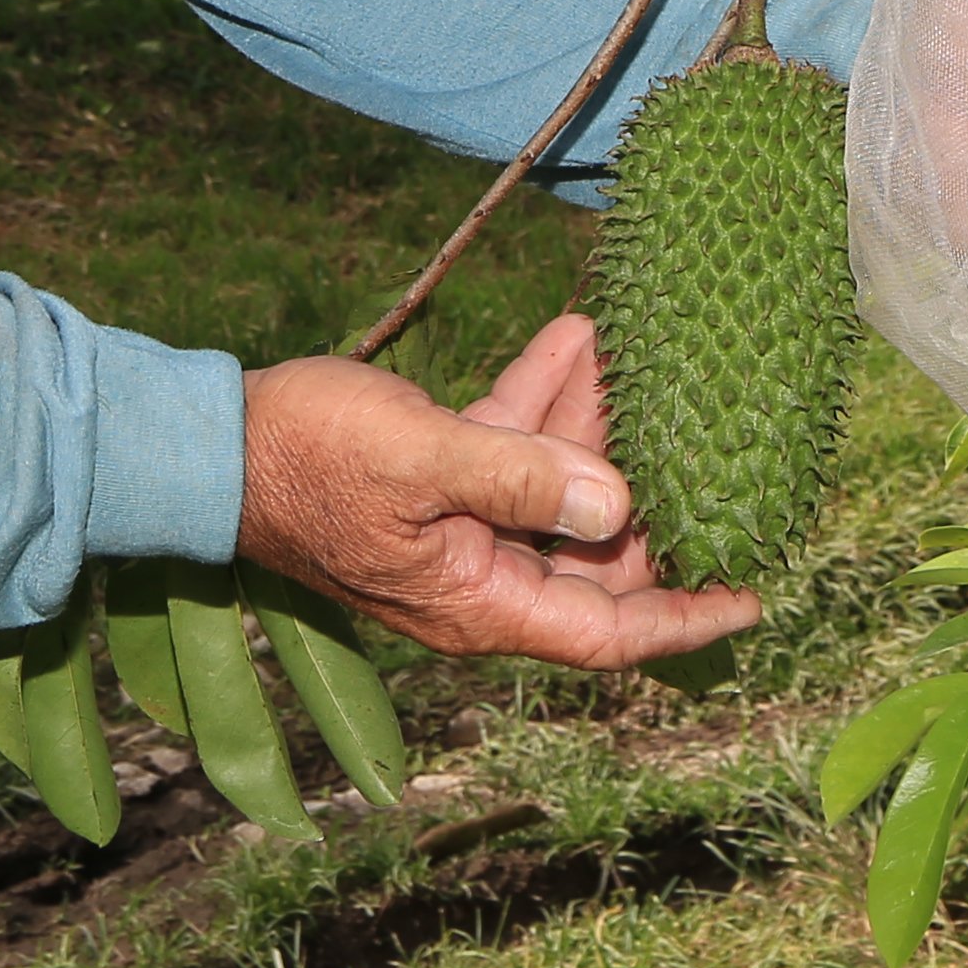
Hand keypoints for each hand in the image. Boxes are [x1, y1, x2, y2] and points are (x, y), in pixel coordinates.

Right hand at [234, 311, 759, 667]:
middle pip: (598, 555)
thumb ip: (519, 480)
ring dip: (602, 430)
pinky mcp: (435, 482)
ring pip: (560, 491)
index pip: (609, 631)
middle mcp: (479, 578)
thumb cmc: (307, 457)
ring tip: (651, 363)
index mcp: (480, 602)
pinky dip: (545, 400)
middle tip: (721, 446)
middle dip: (657, 498)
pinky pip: (512, 448)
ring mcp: (458, 532)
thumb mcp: (422, 461)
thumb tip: (617, 507)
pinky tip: (579, 336)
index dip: (687, 615)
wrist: (210, 443)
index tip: (757, 594)